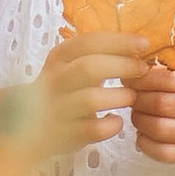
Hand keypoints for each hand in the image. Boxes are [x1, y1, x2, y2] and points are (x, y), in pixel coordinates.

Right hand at [33, 30, 152, 156]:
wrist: (31, 123)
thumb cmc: (65, 89)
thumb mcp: (72, 65)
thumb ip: (100, 54)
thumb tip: (140, 45)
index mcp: (59, 58)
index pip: (89, 42)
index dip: (120, 41)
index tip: (144, 44)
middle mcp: (55, 80)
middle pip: (89, 67)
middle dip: (122, 66)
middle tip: (142, 70)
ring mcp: (58, 108)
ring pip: (91, 99)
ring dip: (119, 96)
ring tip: (131, 97)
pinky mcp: (65, 134)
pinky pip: (95, 129)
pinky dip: (112, 124)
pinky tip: (116, 120)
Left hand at [129, 70, 174, 169]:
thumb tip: (135, 68)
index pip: (171, 80)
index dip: (144, 79)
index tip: (130, 78)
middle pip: (163, 104)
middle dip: (139, 100)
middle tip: (131, 97)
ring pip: (160, 130)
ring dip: (140, 121)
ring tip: (137, 115)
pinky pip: (163, 153)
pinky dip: (145, 144)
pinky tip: (142, 135)